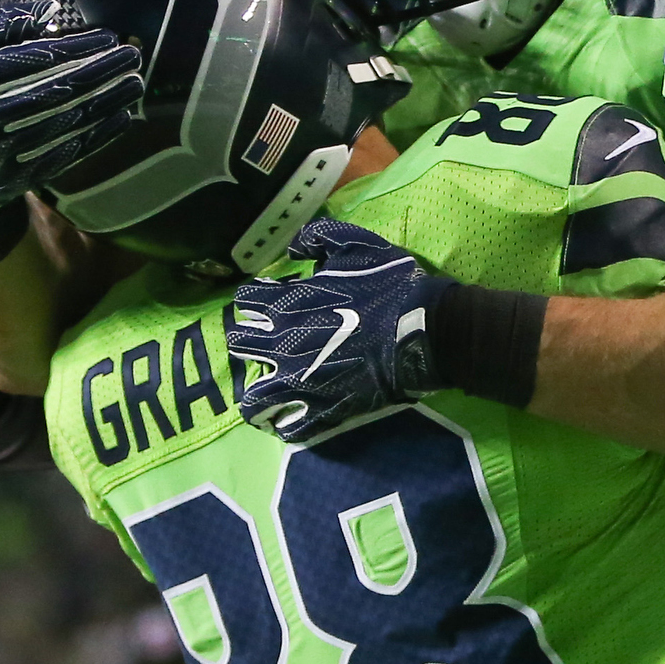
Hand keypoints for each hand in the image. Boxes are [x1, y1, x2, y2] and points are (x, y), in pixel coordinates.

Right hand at [0, 0, 142, 214]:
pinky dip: (99, 135)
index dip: (76, 46)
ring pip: (69, 123)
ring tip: (136, 84)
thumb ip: (4, 28)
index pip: (34, 59)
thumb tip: (49, 9)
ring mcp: (5, 150)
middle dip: (101, 71)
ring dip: (108, 102)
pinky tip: (123, 116)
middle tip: (132, 56)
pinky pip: (69, 153)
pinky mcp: (23, 176)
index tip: (109, 36)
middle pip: (57, 90)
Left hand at [227, 218, 455, 441]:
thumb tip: (292, 246)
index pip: (245, 300)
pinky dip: (285, 424)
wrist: (424, 330)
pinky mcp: (324, 408)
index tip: (268, 300)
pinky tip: (290, 419)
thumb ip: (318, 237)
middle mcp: (284, 343)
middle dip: (248, 340)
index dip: (254, 298)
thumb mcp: (358, 244)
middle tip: (266, 341)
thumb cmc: (391, 286)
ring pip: (254, 397)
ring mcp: (301, 381)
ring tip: (267, 391)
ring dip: (256, 392)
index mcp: (288, 303)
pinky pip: (290, 426)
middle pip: (240, 344)